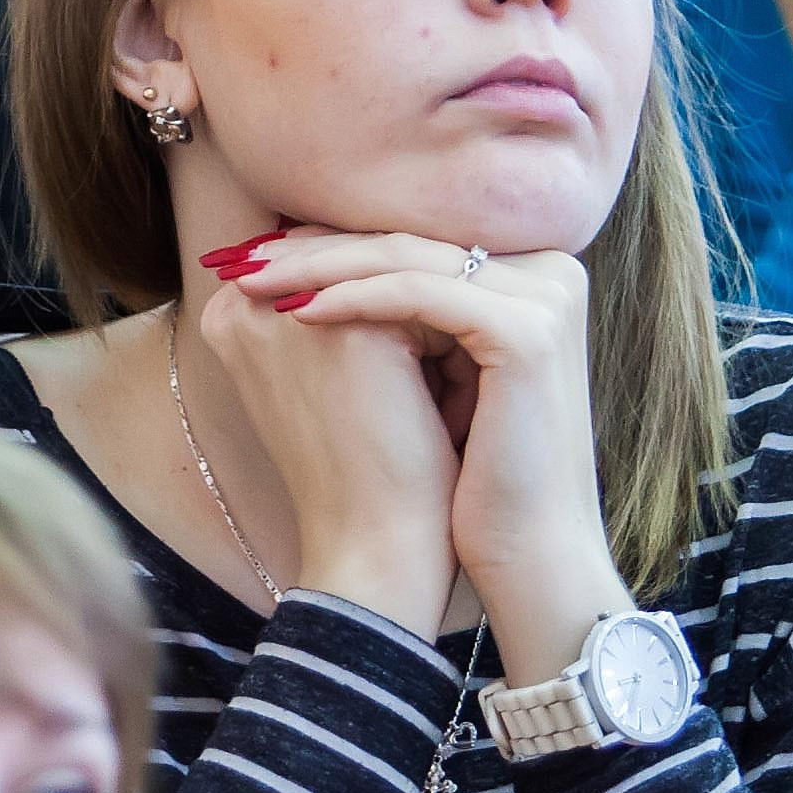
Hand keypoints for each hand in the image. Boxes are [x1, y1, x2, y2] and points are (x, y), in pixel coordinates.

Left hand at [217, 236, 619, 663]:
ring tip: (252, 281)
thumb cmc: (468, 473)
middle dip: (315, 251)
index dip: (332, 247)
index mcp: (533, 272)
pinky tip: (297, 313)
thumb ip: (391, 313)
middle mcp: (552, 270)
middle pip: (409, 244)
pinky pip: (420, 296)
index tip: (255, 258)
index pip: (412, 242)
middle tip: (240, 259)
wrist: (526, 551)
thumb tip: (295, 258)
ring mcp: (548, 295)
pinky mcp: (529, 330)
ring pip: (408, 261)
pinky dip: (354, 300)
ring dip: (320, 268)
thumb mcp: (428, 374)